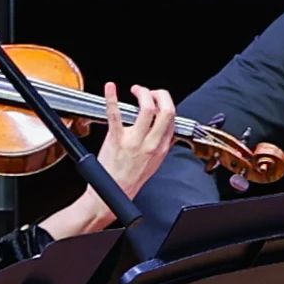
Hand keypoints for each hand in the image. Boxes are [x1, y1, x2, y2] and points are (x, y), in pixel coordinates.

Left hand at [37, 86, 176, 237]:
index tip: (158, 98)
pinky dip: (111, 97)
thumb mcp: (155, 163)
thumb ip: (160, 144)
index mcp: (162, 148)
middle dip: (160, 94)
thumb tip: (162, 128)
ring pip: (147, 109)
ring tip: (136, 90)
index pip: (172, 118)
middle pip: (166, 110)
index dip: (166, 103)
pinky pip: (115, 114)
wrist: (112, 195)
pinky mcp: (116, 139)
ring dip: (143, 93)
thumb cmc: (130, 180)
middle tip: (150, 92)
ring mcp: (134, 141)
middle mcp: (151, 143)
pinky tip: (110, 88)